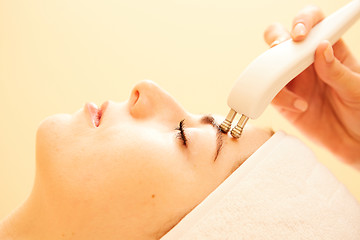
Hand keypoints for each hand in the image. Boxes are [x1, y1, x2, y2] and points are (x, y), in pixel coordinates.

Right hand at [264, 5, 359, 168]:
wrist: (352, 142)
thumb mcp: (357, 89)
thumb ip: (338, 70)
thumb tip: (321, 48)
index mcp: (328, 50)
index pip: (314, 24)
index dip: (303, 21)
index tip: (301, 33)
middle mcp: (305, 62)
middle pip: (281, 37)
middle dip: (277, 39)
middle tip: (282, 49)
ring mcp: (291, 81)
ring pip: (268, 63)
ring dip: (270, 68)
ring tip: (285, 81)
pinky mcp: (282, 101)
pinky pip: (269, 93)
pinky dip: (279, 97)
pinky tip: (300, 106)